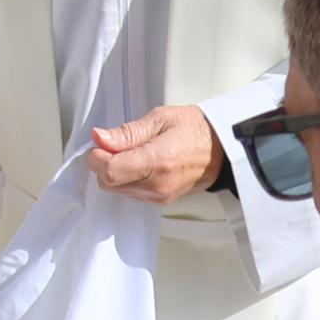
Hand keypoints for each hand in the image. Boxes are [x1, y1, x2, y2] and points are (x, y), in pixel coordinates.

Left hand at [87, 104, 224, 201]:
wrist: (222, 149)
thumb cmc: (195, 129)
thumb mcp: (160, 118)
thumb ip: (127, 132)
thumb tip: (100, 138)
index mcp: (158, 161)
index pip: (110, 172)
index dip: (97, 157)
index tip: (100, 143)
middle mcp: (157, 185)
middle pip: (109, 184)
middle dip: (104, 164)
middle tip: (116, 144)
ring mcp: (159, 196)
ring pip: (117, 189)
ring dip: (115, 172)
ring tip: (133, 151)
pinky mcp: (160, 201)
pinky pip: (130, 192)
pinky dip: (127, 178)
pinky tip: (140, 163)